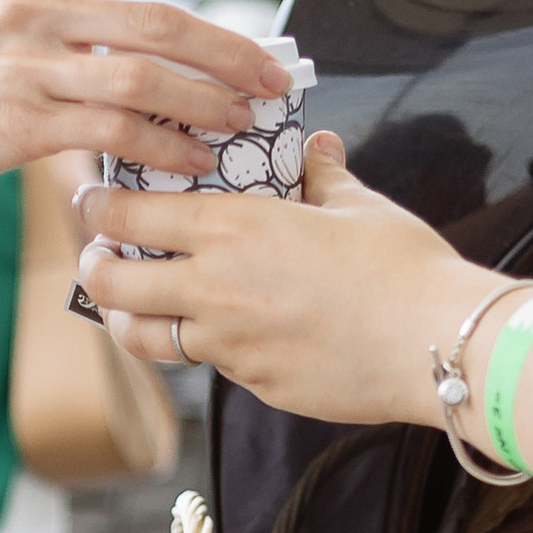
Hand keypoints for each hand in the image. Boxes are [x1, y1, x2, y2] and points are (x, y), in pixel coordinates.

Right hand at [0, 0, 293, 219]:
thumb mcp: (4, 20)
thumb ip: (75, 19)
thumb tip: (163, 42)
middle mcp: (34, 9)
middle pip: (157, 19)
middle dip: (230, 49)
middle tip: (273, 72)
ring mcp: (27, 66)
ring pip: (144, 78)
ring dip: (208, 103)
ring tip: (244, 120)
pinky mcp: (21, 122)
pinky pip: (115, 131)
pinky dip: (165, 147)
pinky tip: (194, 159)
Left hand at [68, 135, 482, 425]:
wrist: (437, 342)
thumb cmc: (402, 267)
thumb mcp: (357, 205)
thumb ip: (320, 176)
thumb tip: (318, 148)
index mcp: (230, 228)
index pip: (128, 213)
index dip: (99, 204)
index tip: (94, 198)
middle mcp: (214, 288)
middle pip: (112, 281)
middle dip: (94, 266)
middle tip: (99, 256)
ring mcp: (229, 345)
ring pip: (146, 337)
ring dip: (128, 318)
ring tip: (131, 305)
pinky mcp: (255, 384)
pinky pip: (212, 365)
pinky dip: (206, 347)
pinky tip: (226, 331)